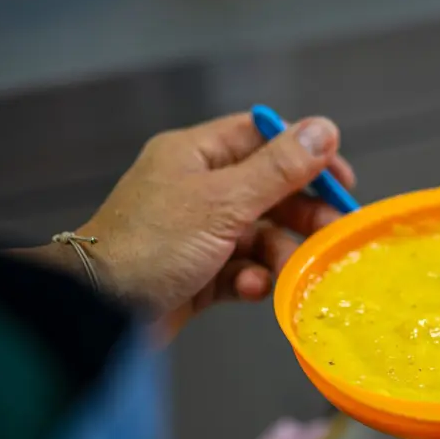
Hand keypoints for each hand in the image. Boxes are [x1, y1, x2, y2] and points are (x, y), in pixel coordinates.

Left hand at [79, 112, 354, 329]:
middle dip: (301, 212)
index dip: (305, 154)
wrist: (99, 309)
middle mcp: (195, 189)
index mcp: (195, 155)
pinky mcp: (196, 274)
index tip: (340, 179)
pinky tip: (254, 288)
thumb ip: (278, 168)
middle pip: (266, 190)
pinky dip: (252, 279)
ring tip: (292, 268)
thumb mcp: (222, 201)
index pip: (261, 138)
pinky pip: (239, 270)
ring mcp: (195, 233)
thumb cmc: (150, 245)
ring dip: (279, 252)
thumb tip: (324, 128)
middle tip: (332, 232)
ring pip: (257, 235)